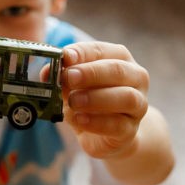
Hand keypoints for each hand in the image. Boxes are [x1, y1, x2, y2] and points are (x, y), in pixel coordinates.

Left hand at [61, 42, 149, 159]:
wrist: (106, 134)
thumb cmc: (89, 100)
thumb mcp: (71, 85)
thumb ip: (61, 76)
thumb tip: (47, 71)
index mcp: (120, 59)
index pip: (102, 50)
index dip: (82, 53)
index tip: (65, 57)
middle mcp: (135, 79)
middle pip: (118, 70)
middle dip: (91, 73)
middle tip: (69, 77)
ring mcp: (137, 105)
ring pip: (126, 97)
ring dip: (96, 98)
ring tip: (73, 101)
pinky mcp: (131, 130)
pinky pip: (118, 125)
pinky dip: (96, 122)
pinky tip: (79, 119)